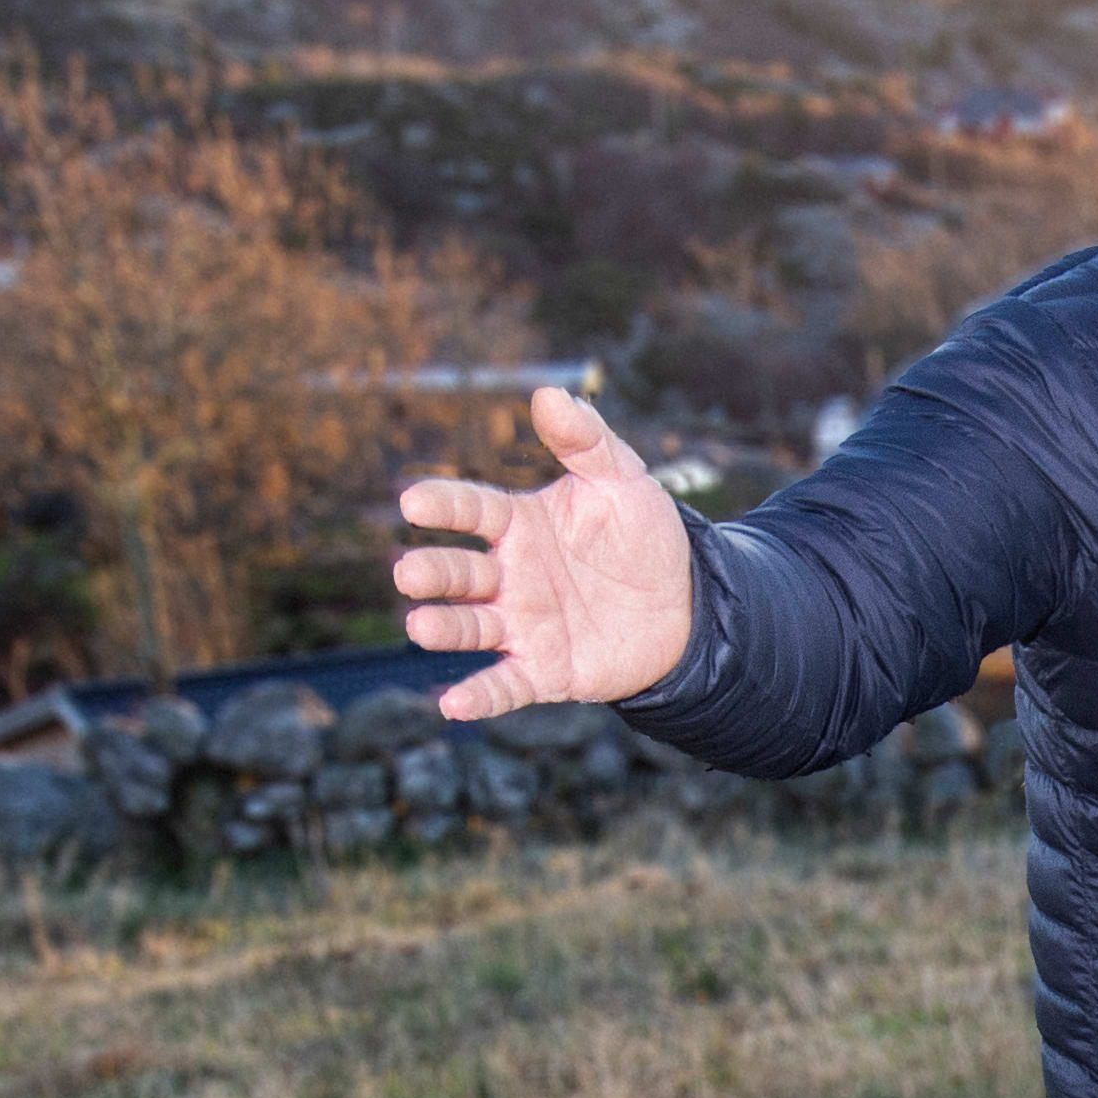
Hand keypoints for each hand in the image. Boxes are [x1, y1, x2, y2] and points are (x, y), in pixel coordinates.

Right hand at [391, 382, 697, 718]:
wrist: (687, 606)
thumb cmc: (645, 538)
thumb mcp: (623, 480)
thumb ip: (586, 441)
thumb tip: (548, 392)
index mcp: (519, 524)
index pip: (472, 509)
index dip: (443, 505)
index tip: (412, 502)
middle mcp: (510, 575)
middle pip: (461, 574)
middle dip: (433, 574)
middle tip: (409, 574)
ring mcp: (523, 624)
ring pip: (471, 627)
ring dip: (445, 628)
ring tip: (420, 626)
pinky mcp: (544, 670)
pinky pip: (504, 685)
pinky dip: (479, 696)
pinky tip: (452, 705)